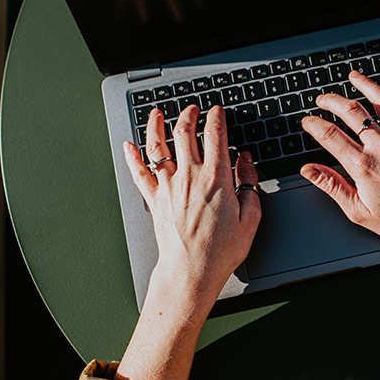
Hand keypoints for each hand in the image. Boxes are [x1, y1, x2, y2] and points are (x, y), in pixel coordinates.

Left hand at [122, 104, 260, 307]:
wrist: (191, 271)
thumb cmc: (221, 250)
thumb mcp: (251, 217)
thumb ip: (250, 183)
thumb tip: (246, 161)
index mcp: (216, 178)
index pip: (215, 135)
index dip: (216, 117)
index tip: (217, 111)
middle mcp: (189, 176)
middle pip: (184, 133)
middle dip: (188, 115)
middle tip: (192, 108)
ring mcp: (169, 187)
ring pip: (157, 147)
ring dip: (156, 126)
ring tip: (157, 114)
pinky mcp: (155, 200)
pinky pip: (139, 173)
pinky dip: (132, 157)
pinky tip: (128, 146)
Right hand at [302, 72, 379, 309]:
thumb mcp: (360, 212)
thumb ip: (333, 186)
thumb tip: (310, 171)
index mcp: (364, 166)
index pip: (330, 135)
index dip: (314, 124)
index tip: (308, 121)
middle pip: (352, 111)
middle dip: (332, 101)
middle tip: (323, 99)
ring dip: (365, 85)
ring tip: (354, 77)